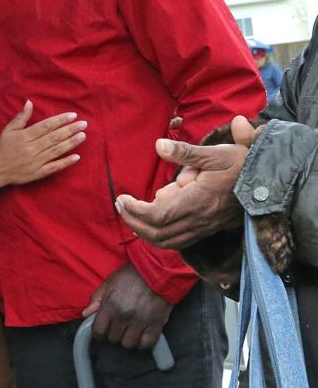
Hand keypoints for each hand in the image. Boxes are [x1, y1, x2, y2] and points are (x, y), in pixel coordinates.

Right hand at [0, 101, 84, 193]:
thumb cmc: (2, 148)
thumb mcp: (8, 130)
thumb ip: (20, 117)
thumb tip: (29, 102)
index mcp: (25, 136)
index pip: (46, 126)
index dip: (60, 120)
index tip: (72, 116)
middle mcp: (32, 148)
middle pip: (54, 137)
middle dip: (70, 130)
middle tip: (84, 124)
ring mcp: (36, 161)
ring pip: (56, 150)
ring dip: (71, 143)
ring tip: (83, 136)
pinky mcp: (37, 173)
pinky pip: (53, 167)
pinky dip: (65, 162)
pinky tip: (76, 157)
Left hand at [82, 263, 171, 349]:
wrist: (158, 270)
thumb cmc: (132, 275)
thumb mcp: (109, 283)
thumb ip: (96, 299)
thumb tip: (86, 313)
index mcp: (111, 305)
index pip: (99, 331)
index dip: (98, 333)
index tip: (101, 332)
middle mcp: (124, 315)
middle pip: (113, 338)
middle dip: (113, 334)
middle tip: (117, 327)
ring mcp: (140, 321)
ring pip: (128, 344)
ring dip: (127, 339)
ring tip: (129, 330)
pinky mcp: (156, 324)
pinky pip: (146, 344)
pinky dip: (142, 342)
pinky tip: (140, 335)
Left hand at [115, 127, 247, 248]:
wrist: (268, 184)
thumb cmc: (240, 166)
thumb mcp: (214, 153)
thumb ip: (185, 152)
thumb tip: (158, 145)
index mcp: (197, 201)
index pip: (158, 216)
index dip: (136, 211)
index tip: (123, 198)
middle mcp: (198, 220)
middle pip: (157, 233)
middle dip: (134, 222)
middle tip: (120, 205)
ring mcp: (203, 228)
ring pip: (167, 241)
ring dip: (144, 231)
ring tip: (130, 213)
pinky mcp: (206, 230)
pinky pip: (178, 241)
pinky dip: (159, 235)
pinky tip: (150, 220)